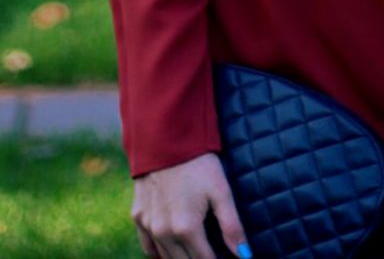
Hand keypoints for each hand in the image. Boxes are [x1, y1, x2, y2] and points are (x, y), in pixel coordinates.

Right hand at [131, 152, 251, 258]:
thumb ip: (232, 226)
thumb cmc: (198, 162)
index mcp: (186, 229)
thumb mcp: (220, 190)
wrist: (165, 137)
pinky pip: (148, 247)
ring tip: (196, 253)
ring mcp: (149, 225)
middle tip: (212, 254)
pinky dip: (159, 254)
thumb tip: (246, 256)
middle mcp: (164, 233)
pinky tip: (171, 251)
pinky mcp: (138, 215)